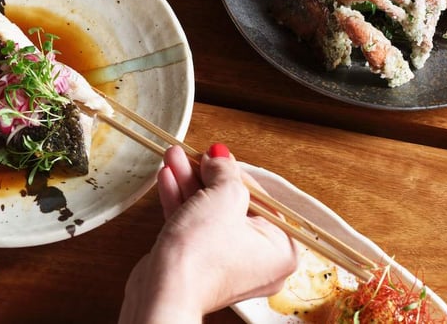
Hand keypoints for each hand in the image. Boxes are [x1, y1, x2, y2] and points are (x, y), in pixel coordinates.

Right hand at [118, 144, 298, 322]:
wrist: (166, 291)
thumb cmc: (204, 255)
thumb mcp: (225, 196)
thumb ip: (226, 171)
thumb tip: (221, 157)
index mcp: (280, 249)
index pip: (262, 199)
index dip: (237, 173)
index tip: (220, 156)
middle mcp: (257, 260)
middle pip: (233, 205)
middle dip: (207, 175)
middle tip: (196, 154)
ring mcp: (226, 263)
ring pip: (208, 213)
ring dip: (189, 183)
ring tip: (175, 157)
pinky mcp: (199, 264)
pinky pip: (194, 226)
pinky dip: (181, 202)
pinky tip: (168, 178)